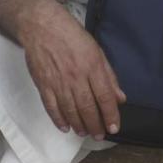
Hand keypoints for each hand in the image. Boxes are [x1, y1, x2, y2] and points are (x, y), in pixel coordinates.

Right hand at [14, 0, 125, 138]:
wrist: (43, 28)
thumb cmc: (72, 37)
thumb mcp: (98, 52)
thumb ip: (109, 76)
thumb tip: (119, 97)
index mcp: (93, 67)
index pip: (105, 97)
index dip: (110, 114)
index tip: (114, 127)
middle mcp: (76, 77)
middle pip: (88, 107)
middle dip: (95, 125)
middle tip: (99, 135)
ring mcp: (59, 82)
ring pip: (70, 110)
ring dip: (79, 125)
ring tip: (85, 133)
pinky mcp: (43, 85)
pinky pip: (52, 107)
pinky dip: (58, 119)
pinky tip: (65, 127)